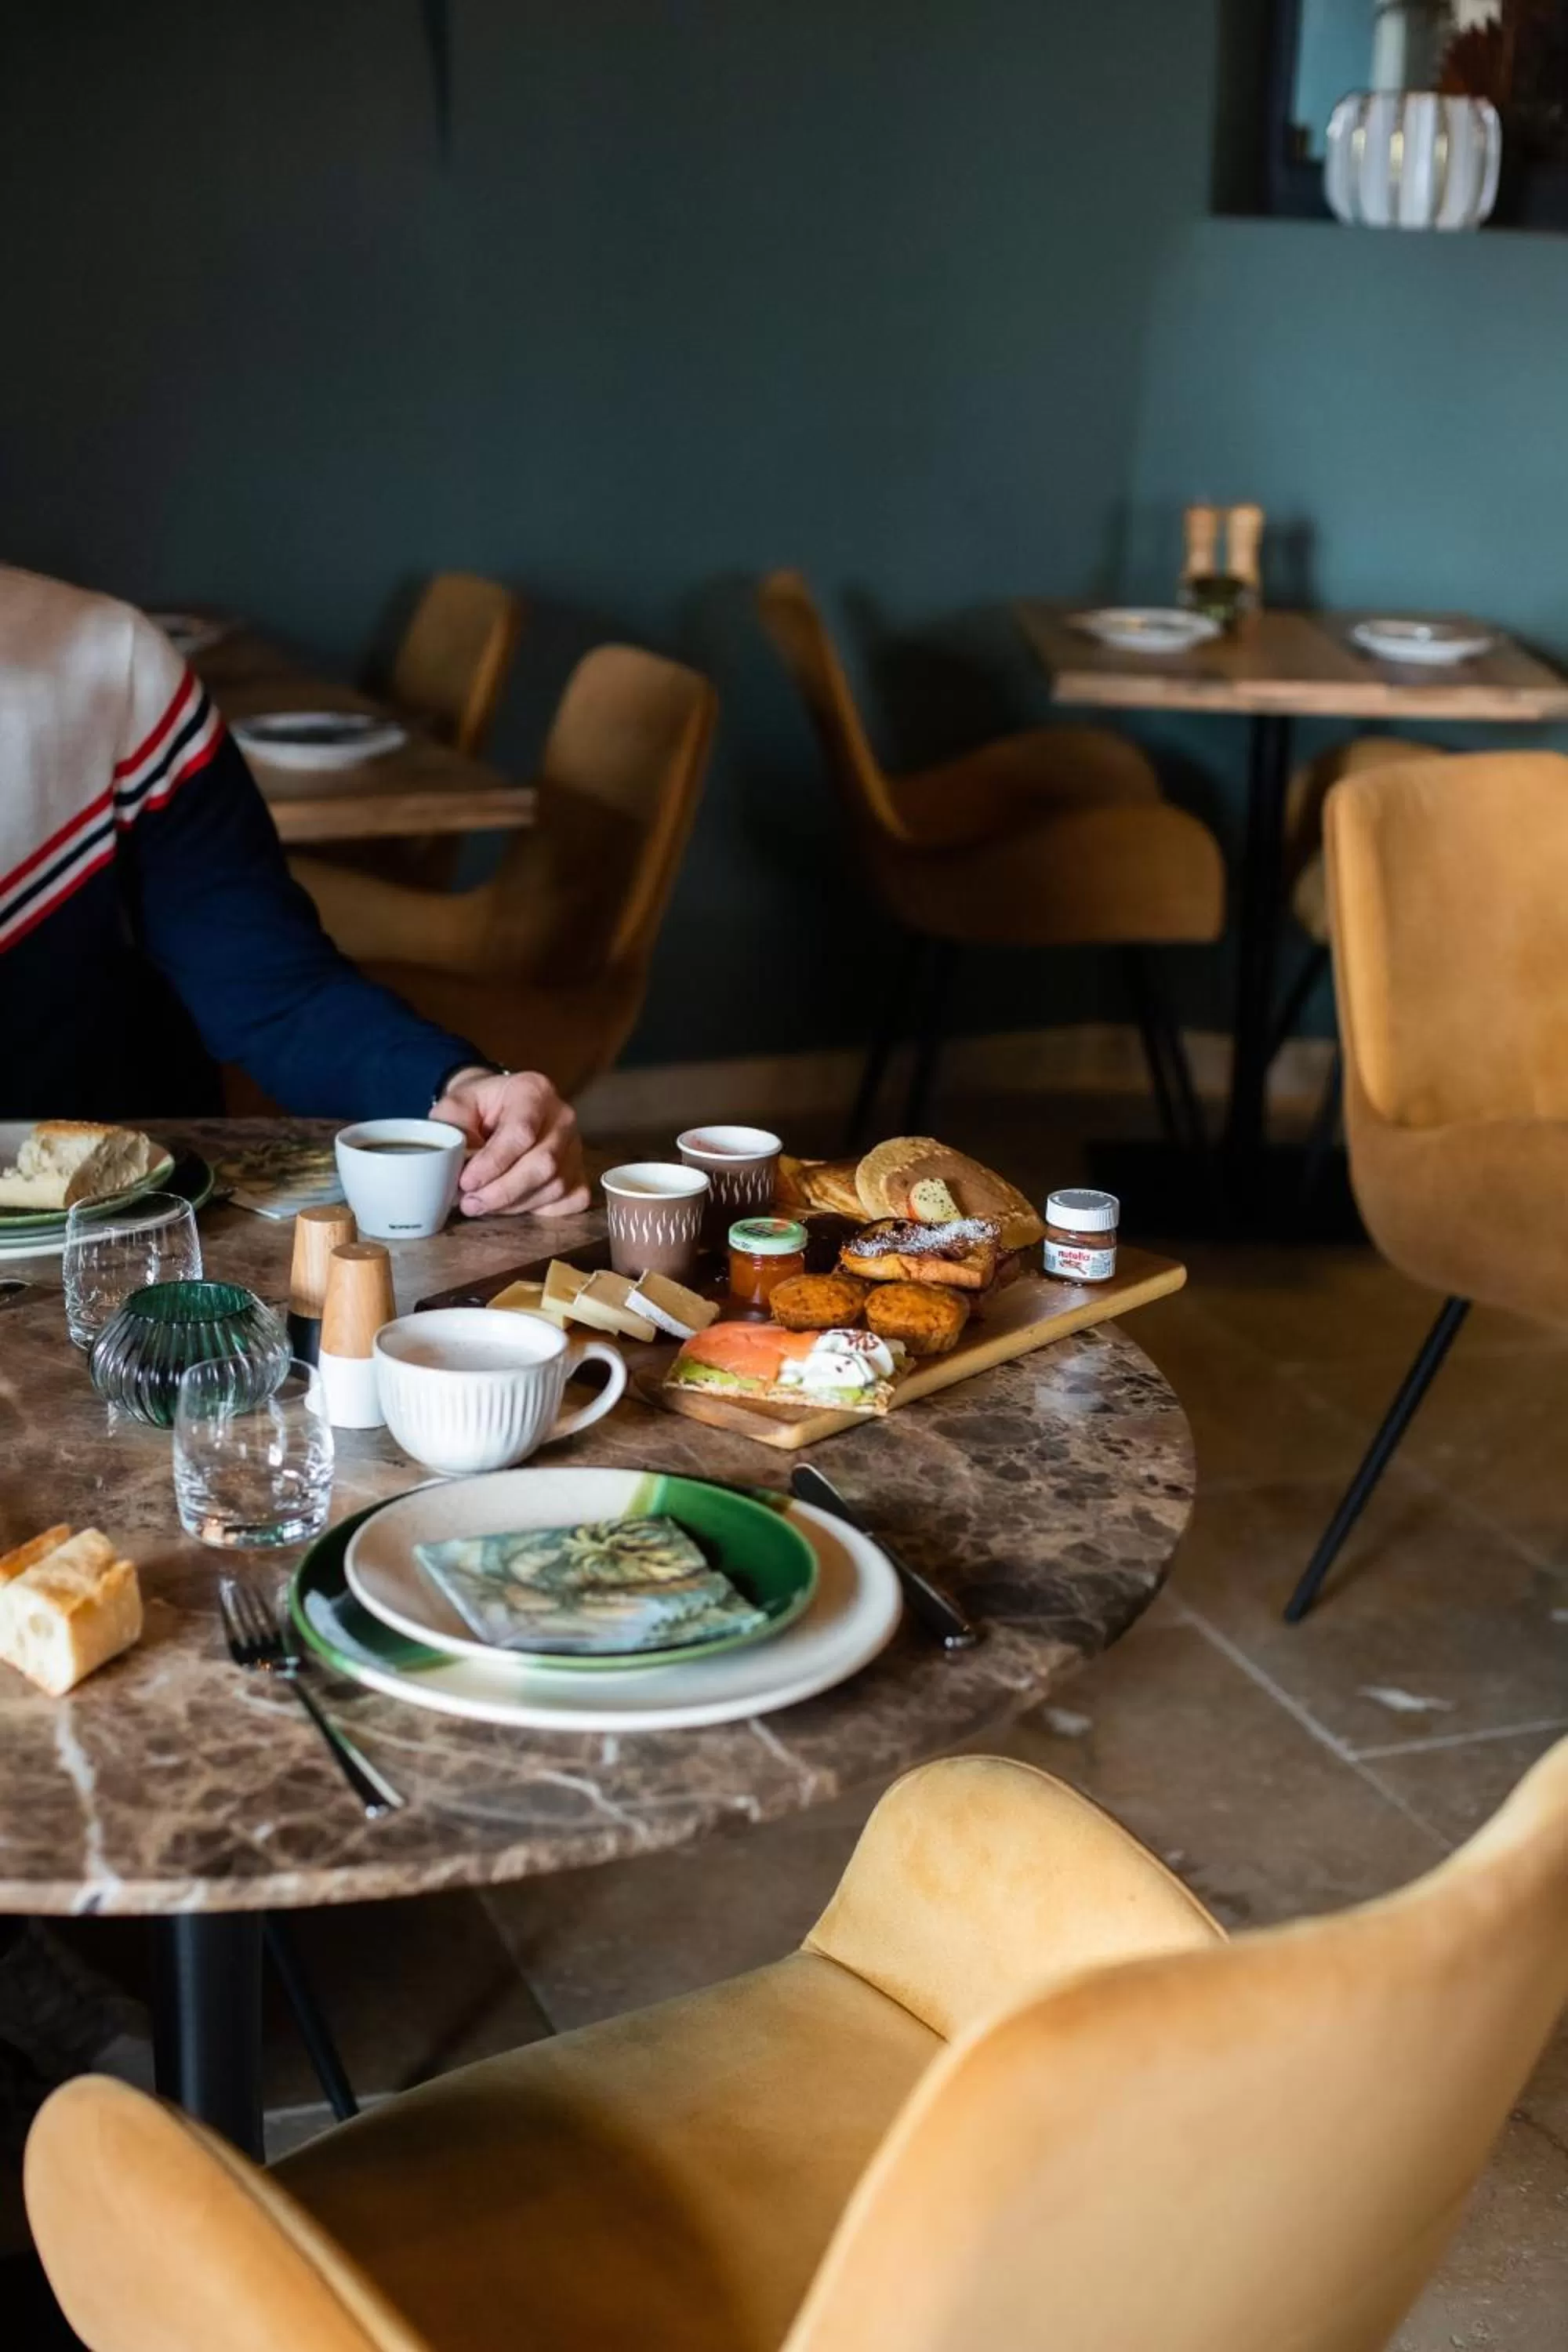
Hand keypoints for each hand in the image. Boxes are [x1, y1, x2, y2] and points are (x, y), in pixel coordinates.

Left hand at [430, 1068, 589, 1218]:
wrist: (497, 1109)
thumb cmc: (477, 1108)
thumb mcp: (455, 1108)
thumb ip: (454, 1135)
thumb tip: (460, 1174)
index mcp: (533, 1091)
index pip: (522, 1132)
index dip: (493, 1162)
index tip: (466, 1181)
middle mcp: (562, 1117)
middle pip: (544, 1163)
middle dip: (503, 1191)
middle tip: (470, 1203)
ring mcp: (576, 1146)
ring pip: (555, 1186)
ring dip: (514, 1204)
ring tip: (483, 1203)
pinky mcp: (580, 1171)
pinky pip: (570, 1200)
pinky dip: (539, 1209)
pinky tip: (513, 1203)